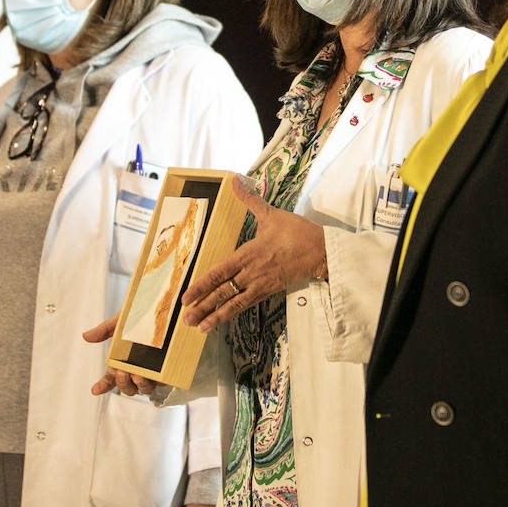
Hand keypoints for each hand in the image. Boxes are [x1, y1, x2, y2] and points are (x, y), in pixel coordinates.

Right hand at [83, 316, 163, 396]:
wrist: (162, 308)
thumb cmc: (139, 317)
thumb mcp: (120, 322)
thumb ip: (104, 330)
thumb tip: (86, 336)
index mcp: (121, 362)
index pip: (110, 378)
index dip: (103, 385)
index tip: (95, 389)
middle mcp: (134, 369)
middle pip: (126, 387)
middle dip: (122, 384)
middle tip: (122, 373)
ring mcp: (151, 371)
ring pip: (143, 389)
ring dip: (139, 386)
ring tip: (138, 377)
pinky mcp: (166, 370)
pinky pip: (161, 383)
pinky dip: (156, 383)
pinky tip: (152, 376)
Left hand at [181, 174, 326, 332]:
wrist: (322, 252)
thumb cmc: (297, 232)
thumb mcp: (271, 213)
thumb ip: (250, 198)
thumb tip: (235, 179)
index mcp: (248, 254)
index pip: (219, 273)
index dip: (201, 286)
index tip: (186, 296)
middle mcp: (251, 273)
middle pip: (223, 292)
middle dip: (203, 307)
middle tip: (186, 319)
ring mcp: (260, 284)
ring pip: (234, 303)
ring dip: (215, 316)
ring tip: (200, 327)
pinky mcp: (268, 291)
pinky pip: (246, 304)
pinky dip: (232, 313)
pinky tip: (222, 319)